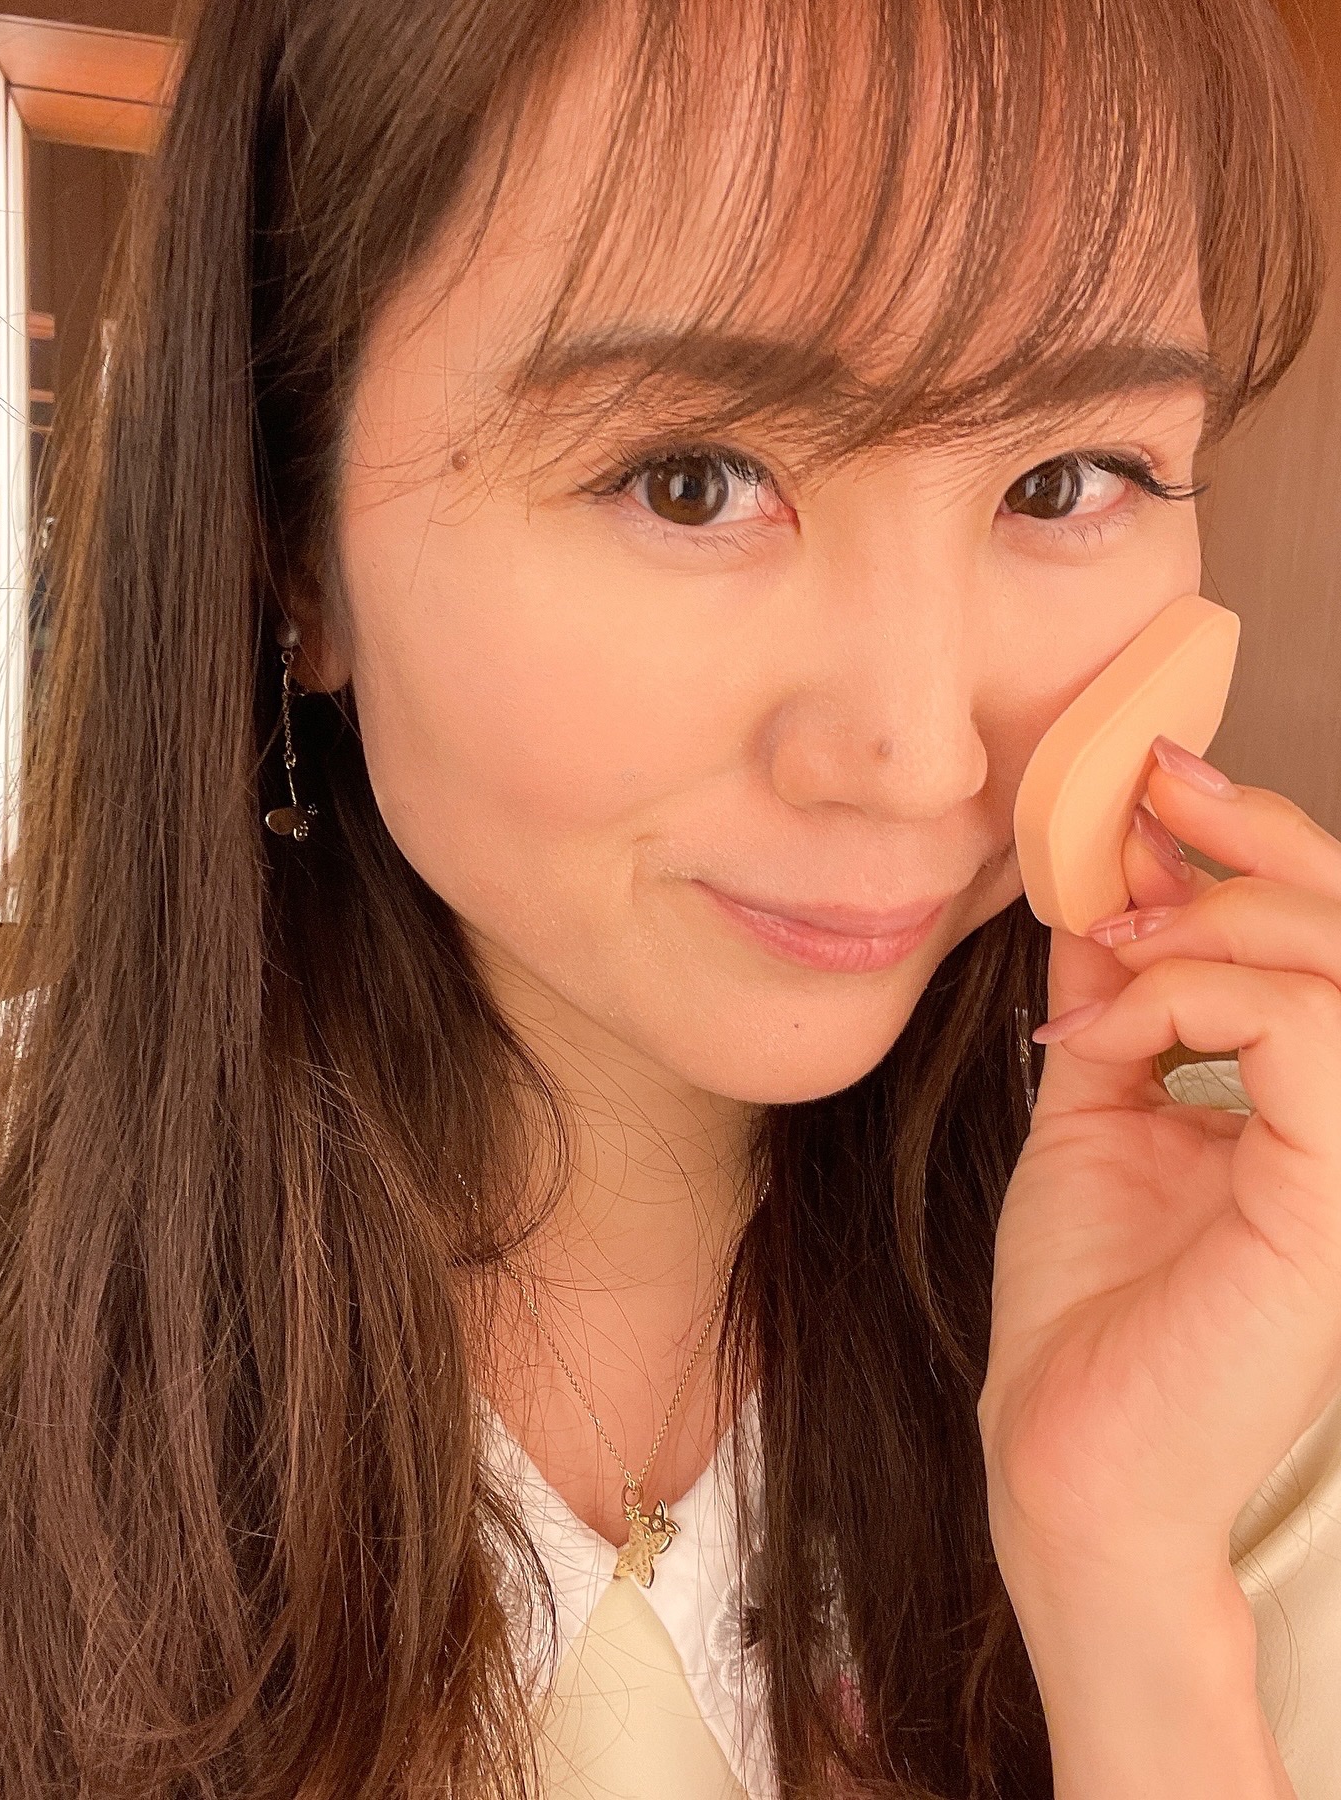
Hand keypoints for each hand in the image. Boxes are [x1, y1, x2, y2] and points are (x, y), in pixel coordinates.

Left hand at [978, 736, 1340, 1583]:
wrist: (1067, 1450)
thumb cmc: (1088, 1304)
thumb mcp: (1098, 1106)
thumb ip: (1119, 1001)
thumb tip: (1102, 886)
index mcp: (1321, 1105)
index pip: (1331, 941)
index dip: (1257, 842)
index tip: (1152, 780)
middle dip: (1254, 835)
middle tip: (1147, 794)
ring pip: (1339, 960)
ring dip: (1207, 921)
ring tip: (1106, 944)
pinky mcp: (1336, 1197)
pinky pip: (1307, 1028)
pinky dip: (1190, 997)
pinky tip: (1101, 1041)